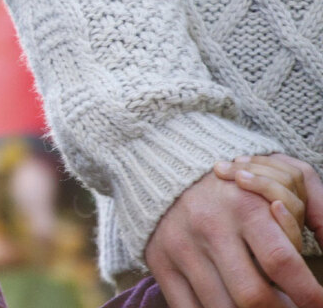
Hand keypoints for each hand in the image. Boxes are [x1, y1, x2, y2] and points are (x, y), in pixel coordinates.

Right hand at [144, 170, 322, 307]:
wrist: (170, 171)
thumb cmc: (240, 188)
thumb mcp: (281, 185)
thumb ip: (316, 212)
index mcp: (244, 206)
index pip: (282, 262)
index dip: (308, 294)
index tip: (319, 304)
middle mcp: (210, 227)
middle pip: (253, 294)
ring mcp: (181, 247)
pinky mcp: (160, 262)